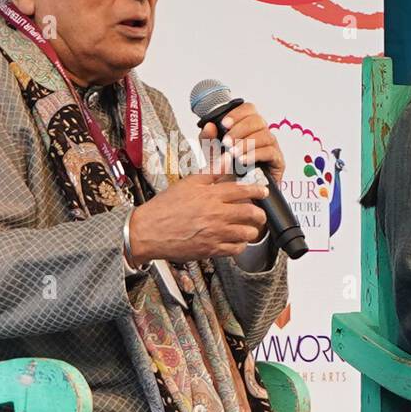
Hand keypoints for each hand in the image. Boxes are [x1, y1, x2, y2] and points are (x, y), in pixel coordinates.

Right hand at [127, 171, 268, 262]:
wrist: (148, 231)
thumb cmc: (164, 208)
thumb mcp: (188, 184)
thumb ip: (211, 173)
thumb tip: (226, 161)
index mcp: (211, 195)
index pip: (242, 190)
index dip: (257, 190)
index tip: (262, 191)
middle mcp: (216, 214)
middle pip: (250, 212)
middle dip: (260, 213)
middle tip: (259, 213)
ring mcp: (215, 233)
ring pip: (247, 232)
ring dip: (251, 230)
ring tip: (248, 227)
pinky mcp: (211, 249)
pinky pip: (236, 249)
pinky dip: (240, 245)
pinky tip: (236, 240)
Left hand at [200, 102, 284, 185]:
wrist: (235, 197)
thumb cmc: (226, 173)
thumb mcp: (211, 155)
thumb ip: (208, 140)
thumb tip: (209, 126)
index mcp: (247, 128)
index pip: (248, 110)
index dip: (237, 114)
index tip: (224, 123)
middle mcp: (260, 134)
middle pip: (257, 120)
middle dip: (240, 129)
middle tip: (226, 142)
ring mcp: (270, 146)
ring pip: (265, 135)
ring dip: (247, 143)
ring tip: (233, 154)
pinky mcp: (277, 161)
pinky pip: (270, 152)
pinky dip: (256, 155)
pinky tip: (243, 160)